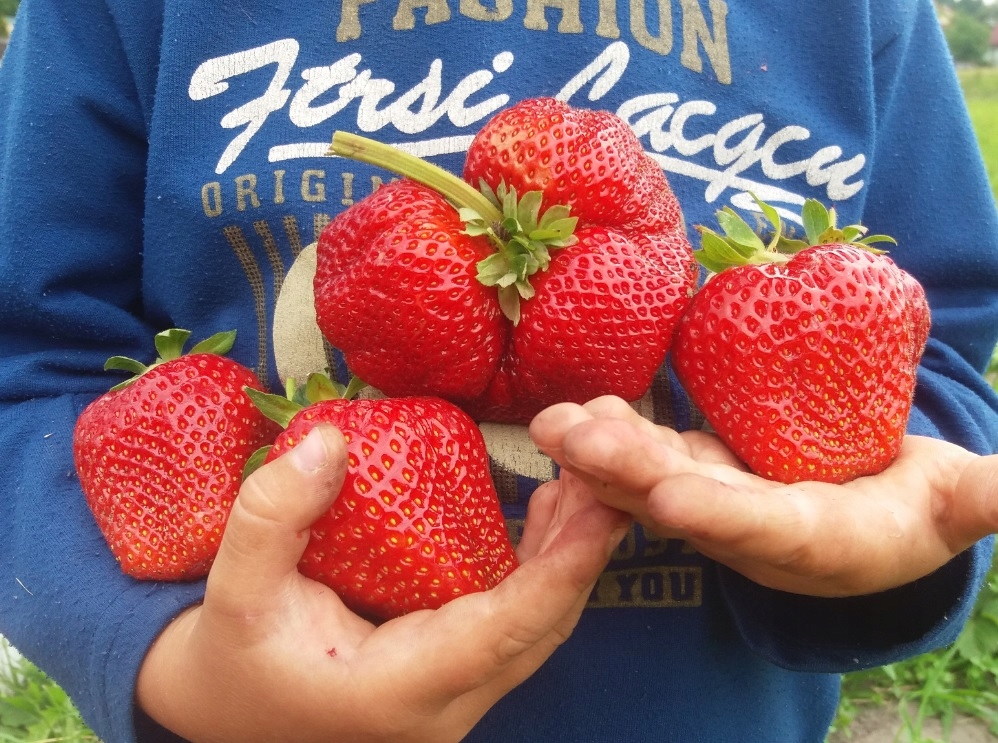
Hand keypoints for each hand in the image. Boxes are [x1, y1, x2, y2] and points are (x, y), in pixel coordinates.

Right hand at [137, 425, 628, 742]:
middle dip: (584, 554)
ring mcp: (455, 698)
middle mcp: (445, 707)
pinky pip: (514, 625)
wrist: (226, 711)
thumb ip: (272, 514)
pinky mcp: (453, 677)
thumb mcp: (233, 589)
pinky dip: (541, 572)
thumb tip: (331, 440)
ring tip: (588, 483)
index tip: (603, 506)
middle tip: (610, 473)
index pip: (507, 631)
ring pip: (536, 631)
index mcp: (401, 692)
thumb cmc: (232, 658)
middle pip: (542, 630)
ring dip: (570, 561)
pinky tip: (546, 516)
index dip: (564, 568)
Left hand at [530, 396, 992, 598]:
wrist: (864, 517)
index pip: (764, 529)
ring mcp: (717, 500)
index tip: (671, 496)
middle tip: (570, 442)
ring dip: (600, 452)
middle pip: (684, 501)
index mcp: (816, 540)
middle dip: (626, 472)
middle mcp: (751, 529)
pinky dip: (611, 435)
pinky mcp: (700, 469)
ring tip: (553, 424)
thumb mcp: (953, 504)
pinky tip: (575, 411)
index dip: (720, 514)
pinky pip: (648, 453)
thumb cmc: (914, 510)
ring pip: (651, 476)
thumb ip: (983, 497)